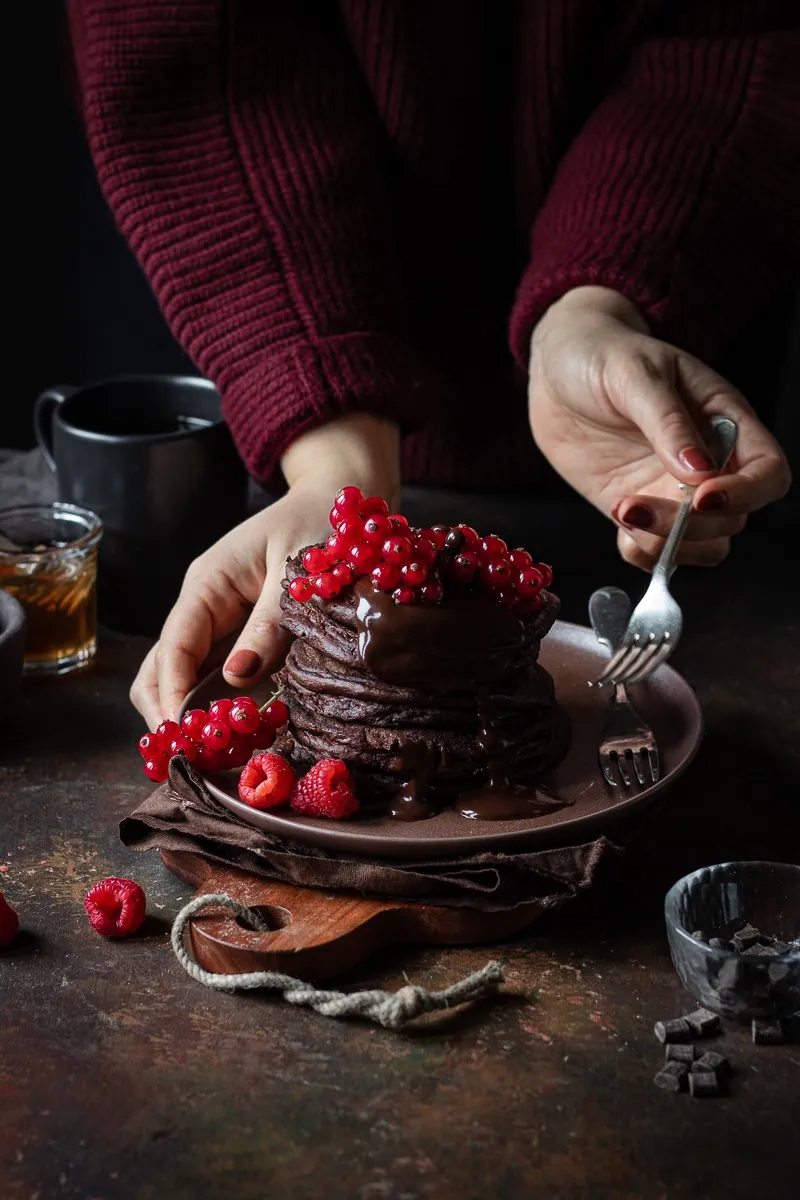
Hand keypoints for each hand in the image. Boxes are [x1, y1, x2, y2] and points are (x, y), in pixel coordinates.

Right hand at [130, 413, 399, 726]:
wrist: (338, 497)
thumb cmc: (319, 525)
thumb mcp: (297, 574)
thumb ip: (269, 626)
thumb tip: (238, 677)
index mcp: (207, 583)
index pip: (174, 647)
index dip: (173, 695)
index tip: (186, 736)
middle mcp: (203, 604)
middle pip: (162, 667)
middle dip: (170, 712)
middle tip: (198, 755)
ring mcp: (218, 620)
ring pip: (184, 675)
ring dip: (193, 713)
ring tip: (217, 752)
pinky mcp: (240, 633)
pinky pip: (216, 673)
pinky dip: (219, 704)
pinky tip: (236, 730)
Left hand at [529, 287, 790, 569]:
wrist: (557, 370)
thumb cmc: (604, 355)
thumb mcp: (635, 375)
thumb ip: (667, 421)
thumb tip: (698, 472)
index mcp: (725, 421)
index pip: (767, 472)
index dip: (746, 494)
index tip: (702, 498)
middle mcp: (708, 463)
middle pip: (733, 519)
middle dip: (691, 525)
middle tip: (636, 505)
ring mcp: (673, 491)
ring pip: (702, 544)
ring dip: (667, 544)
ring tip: (622, 510)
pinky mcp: (639, 508)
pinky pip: (656, 550)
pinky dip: (641, 553)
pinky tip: (618, 523)